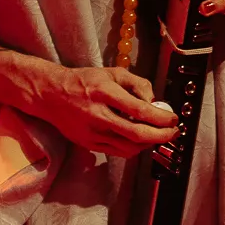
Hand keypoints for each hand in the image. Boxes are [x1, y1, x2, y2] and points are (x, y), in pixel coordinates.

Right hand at [39, 66, 178, 157]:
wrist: (50, 95)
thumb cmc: (84, 81)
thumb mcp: (112, 73)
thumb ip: (137, 84)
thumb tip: (154, 102)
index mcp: (104, 92)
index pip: (139, 110)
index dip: (161, 117)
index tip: (173, 118)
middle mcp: (97, 114)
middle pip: (136, 133)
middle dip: (161, 136)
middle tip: (173, 132)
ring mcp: (92, 132)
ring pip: (129, 147)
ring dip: (149, 144)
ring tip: (159, 135)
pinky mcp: (89, 144)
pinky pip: (118, 151)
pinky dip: (135, 148)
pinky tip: (141, 141)